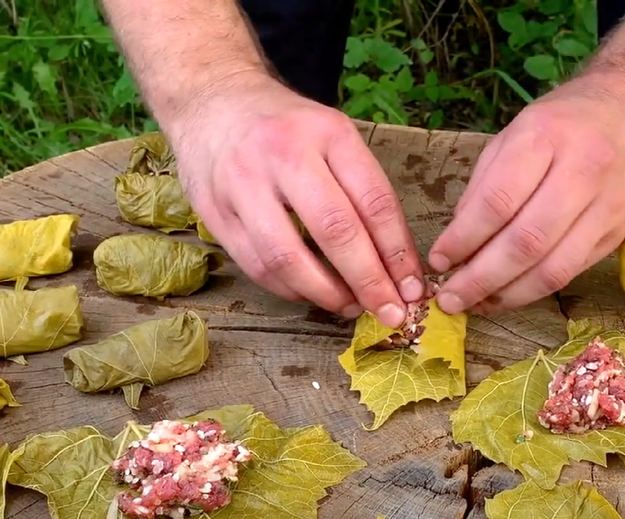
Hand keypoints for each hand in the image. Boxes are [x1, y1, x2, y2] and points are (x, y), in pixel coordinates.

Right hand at [166, 72, 422, 326]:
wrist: (211, 101)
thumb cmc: (285, 127)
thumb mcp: (332, 136)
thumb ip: (362, 190)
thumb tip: (396, 261)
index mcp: (327, 133)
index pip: (374, 200)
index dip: (398, 252)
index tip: (413, 288)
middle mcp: (284, 154)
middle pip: (335, 230)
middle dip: (369, 281)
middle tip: (390, 313)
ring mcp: (242, 183)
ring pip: (288, 257)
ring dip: (326, 294)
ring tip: (350, 307)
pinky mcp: (214, 211)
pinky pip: (257, 265)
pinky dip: (291, 289)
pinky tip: (312, 294)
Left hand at [428, 70, 624, 314]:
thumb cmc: (566, 122)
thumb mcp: (516, 134)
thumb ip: (485, 185)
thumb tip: (457, 242)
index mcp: (546, 137)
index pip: (497, 201)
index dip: (463, 238)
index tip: (438, 260)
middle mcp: (582, 171)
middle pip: (525, 242)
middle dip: (481, 278)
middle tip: (450, 298)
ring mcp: (606, 206)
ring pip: (552, 268)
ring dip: (507, 295)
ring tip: (475, 305)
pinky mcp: (616, 233)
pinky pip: (570, 272)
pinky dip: (533, 290)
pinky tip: (506, 295)